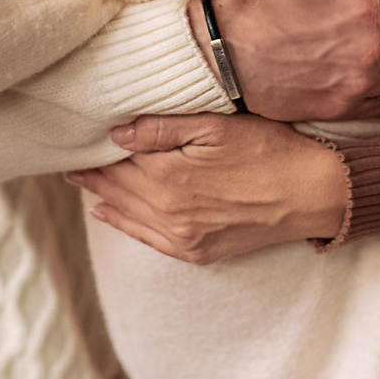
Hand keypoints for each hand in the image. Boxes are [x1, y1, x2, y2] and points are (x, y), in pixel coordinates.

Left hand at [67, 113, 348, 263]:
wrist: (312, 194)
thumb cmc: (269, 149)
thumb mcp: (217, 125)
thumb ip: (163, 128)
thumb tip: (115, 133)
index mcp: (168, 176)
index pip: (116, 160)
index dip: (94, 148)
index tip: (74, 136)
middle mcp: (167, 212)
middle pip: (116, 187)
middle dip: (91, 171)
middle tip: (67, 155)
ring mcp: (182, 237)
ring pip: (125, 213)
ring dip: (100, 195)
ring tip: (78, 178)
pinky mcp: (197, 253)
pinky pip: (147, 240)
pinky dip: (122, 225)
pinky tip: (105, 213)